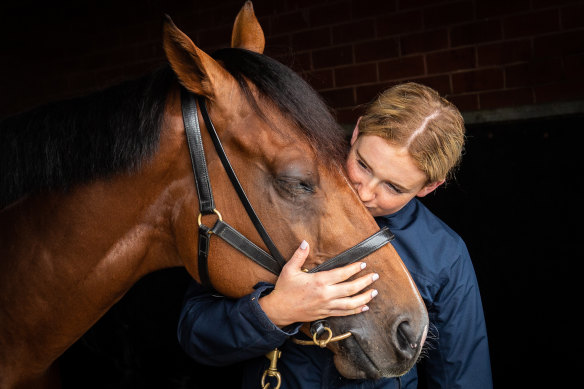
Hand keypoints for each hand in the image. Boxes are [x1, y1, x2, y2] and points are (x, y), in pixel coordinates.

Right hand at [259, 240, 378, 326]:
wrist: (279, 310)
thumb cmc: (285, 289)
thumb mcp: (289, 269)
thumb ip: (299, 255)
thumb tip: (305, 242)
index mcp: (319, 282)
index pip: (342, 274)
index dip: (354, 269)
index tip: (363, 264)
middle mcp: (326, 294)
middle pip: (351, 289)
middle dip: (365, 282)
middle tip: (375, 276)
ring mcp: (327, 306)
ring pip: (351, 303)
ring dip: (364, 297)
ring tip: (374, 292)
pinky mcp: (326, 313)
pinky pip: (344, 313)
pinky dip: (356, 310)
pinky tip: (364, 307)